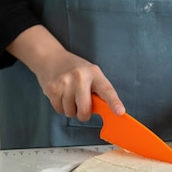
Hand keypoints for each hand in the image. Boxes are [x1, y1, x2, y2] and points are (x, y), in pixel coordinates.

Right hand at [6, 25, 124, 119]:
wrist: (51, 57)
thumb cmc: (75, 69)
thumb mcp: (91, 74)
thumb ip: (98, 91)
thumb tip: (107, 112)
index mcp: (94, 73)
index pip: (107, 90)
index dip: (114, 102)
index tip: (120, 112)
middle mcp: (80, 77)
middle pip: (85, 109)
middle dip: (84, 114)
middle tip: (82, 107)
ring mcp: (65, 82)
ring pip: (71, 112)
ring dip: (71, 110)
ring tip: (69, 96)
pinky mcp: (52, 88)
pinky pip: (59, 110)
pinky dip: (61, 107)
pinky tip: (61, 95)